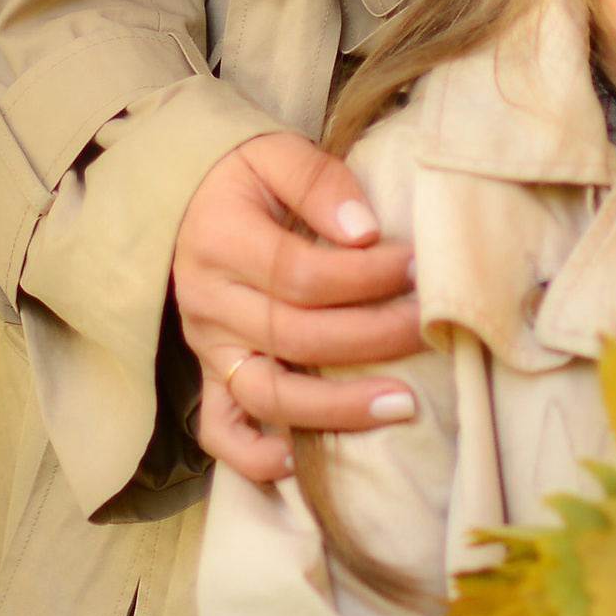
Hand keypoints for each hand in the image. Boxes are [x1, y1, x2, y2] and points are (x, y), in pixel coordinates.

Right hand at [171, 132, 419, 485]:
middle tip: (428, 328)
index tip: (417, 268)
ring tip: (403, 403)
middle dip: (373, 338)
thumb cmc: (244, 176)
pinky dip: (254, 457)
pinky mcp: (209, 375)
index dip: (365, 278)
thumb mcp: (275, 153)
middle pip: (295, 337)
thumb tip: (365, 231)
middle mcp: (208, 301)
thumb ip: (319, 181)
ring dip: (337, 410)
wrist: (187, 197)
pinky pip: (220, 432)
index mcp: (221, 241)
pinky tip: (300, 462)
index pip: (299, 274)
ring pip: (267, 395)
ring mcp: (207, 346)